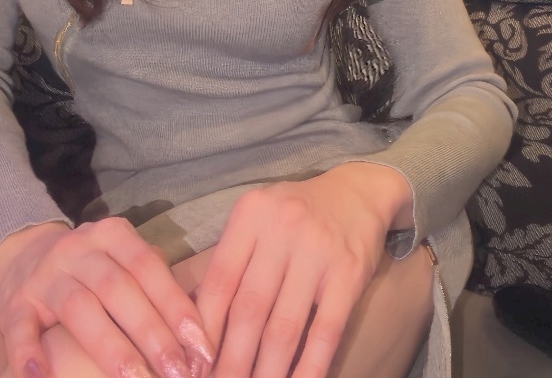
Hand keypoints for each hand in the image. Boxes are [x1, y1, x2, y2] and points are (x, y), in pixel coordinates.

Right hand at [0, 218, 215, 377]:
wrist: (22, 251)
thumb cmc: (88, 266)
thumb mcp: (119, 257)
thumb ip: (151, 280)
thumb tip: (198, 328)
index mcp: (110, 235)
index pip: (148, 267)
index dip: (176, 305)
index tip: (202, 345)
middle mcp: (77, 249)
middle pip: (117, 288)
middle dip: (151, 332)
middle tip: (177, 371)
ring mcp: (44, 276)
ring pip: (78, 307)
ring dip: (109, 347)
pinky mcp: (14, 304)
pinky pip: (20, 328)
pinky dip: (29, 354)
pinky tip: (41, 377)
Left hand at [195, 163, 412, 377]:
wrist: (356, 192)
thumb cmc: (295, 213)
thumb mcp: (258, 219)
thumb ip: (232, 260)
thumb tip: (197, 324)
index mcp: (250, 214)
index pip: (219, 282)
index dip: (204, 330)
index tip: (194, 365)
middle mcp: (281, 228)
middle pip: (248, 309)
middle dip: (231, 361)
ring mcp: (317, 251)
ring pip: (284, 327)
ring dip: (266, 372)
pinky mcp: (348, 274)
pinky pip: (325, 331)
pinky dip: (310, 368)